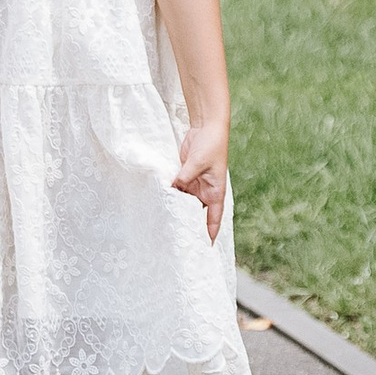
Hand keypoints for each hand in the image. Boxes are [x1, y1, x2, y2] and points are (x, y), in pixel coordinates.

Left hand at [172, 111, 229, 240]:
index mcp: (216, 192)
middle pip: (197, 214)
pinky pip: (176, 190)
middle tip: (178, 241)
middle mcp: (205, 192)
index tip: (205, 248)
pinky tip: (159, 203)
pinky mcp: (184, 176)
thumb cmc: (211, 145)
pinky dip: (170, 195)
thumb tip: (171, 189)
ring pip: (184, 203)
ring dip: (177, 210)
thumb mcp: (197, 163)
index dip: (209, 233)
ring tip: (165, 226)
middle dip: (189, 225)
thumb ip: (184, 178)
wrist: (207, 127)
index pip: (213, 219)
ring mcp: (194, 184)